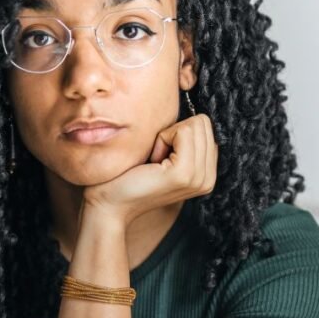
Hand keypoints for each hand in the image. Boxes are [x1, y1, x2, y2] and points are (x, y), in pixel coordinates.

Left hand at [82, 114, 217, 228]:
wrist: (110, 204)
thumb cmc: (130, 176)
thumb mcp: (165, 156)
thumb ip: (185, 141)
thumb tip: (193, 114)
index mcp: (207, 174)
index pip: (207, 128)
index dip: (179, 133)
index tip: (162, 155)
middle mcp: (208, 179)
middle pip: (203, 123)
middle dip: (175, 132)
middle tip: (156, 157)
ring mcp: (198, 178)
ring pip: (194, 124)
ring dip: (168, 136)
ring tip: (155, 160)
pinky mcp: (183, 173)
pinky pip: (182, 131)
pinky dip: (163, 138)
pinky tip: (152, 160)